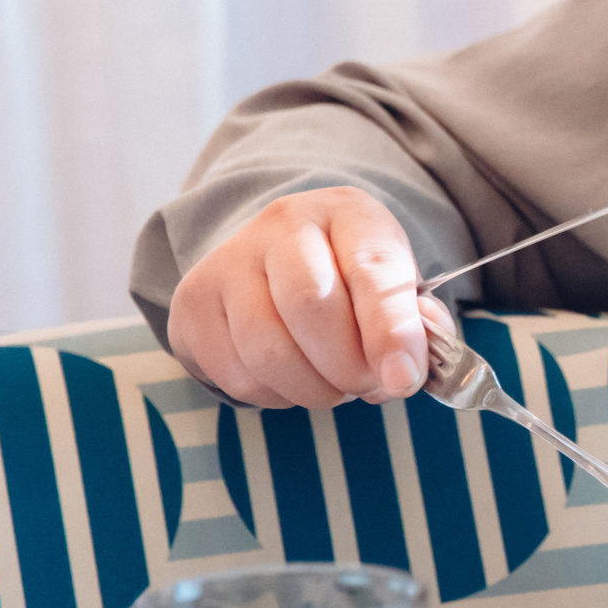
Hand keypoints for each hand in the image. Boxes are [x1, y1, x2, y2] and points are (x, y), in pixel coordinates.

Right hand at [167, 187, 430, 408]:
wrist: (276, 258)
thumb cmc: (349, 278)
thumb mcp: (395, 284)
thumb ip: (415, 324)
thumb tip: (406, 371)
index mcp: (347, 212)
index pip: (372, 268)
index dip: (391, 331)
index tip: (404, 378)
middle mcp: (281, 226)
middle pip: (311, 308)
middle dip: (349, 367)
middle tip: (368, 384)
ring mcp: (227, 262)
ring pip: (268, 351)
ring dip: (313, 389)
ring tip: (334, 384)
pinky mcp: (192, 304)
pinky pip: (236, 375)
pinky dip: (275, 395)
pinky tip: (292, 377)